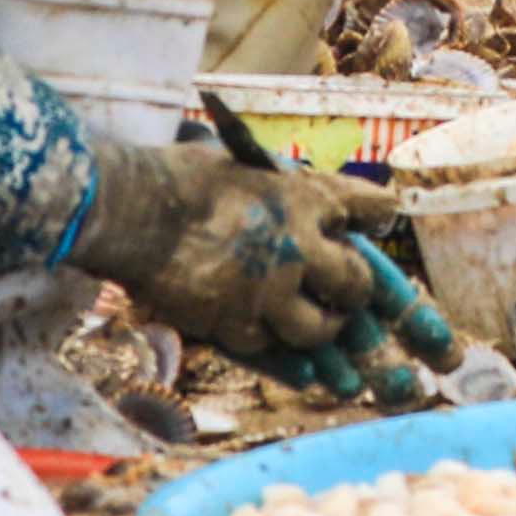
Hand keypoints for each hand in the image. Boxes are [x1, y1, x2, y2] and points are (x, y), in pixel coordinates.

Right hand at [78, 143, 455, 393]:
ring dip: (324, 332)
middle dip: (357, 291)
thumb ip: (281, 183)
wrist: (134, 212)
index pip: (368, 209)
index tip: (381, 221)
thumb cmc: (179, 178)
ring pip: (318, 329)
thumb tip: (303, 185)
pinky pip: (272, 351)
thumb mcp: (244, 162)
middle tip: (349, 295)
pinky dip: (281, 353)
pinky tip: (284, 350)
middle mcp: (299, 248)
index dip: (376, 217)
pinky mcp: (235, 324)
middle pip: (357, 283)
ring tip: (319, 327)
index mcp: (304, 199)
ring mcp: (269, 292)